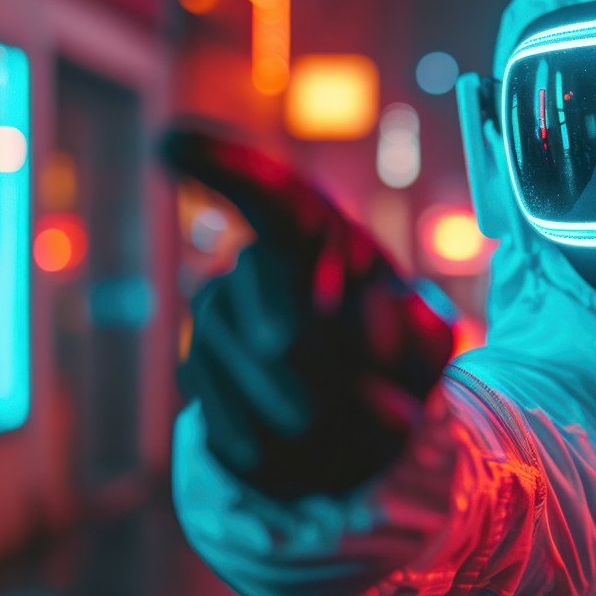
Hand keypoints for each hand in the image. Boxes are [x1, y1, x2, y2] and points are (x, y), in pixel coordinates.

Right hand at [164, 129, 453, 497]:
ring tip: (309, 423)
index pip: (275, 194)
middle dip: (272, 309)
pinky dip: (238, 419)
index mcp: (323, 240)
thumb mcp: (425, 342)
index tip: (170, 144)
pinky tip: (266, 451)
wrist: (373, 440)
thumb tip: (351, 317)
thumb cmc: (404, 367)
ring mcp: (224, 320)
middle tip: (290, 348)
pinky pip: (206, 389)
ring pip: (222, 336)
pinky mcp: (204, 372)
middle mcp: (264, 267)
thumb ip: (402, 322)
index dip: (225, 166)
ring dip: (263, 380)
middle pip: (251, 272)